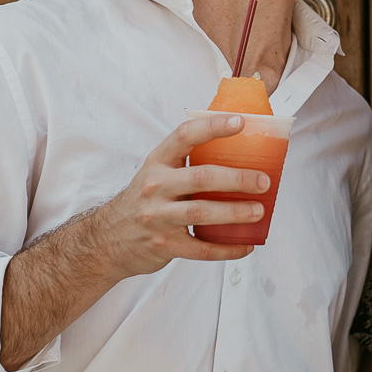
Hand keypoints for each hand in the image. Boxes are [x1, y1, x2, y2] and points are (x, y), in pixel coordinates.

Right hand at [93, 114, 269, 276]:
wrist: (107, 240)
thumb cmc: (143, 201)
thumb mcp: (156, 173)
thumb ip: (185, 162)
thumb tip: (237, 150)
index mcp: (157, 162)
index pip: (184, 136)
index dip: (212, 126)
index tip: (240, 122)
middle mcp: (155, 187)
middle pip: (201, 177)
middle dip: (237, 179)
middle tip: (264, 181)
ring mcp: (158, 217)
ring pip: (202, 213)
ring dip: (235, 212)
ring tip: (259, 212)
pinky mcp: (164, 245)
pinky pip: (202, 249)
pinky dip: (228, 248)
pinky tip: (246, 245)